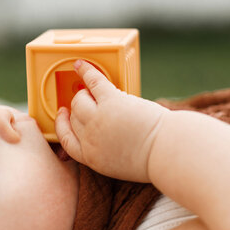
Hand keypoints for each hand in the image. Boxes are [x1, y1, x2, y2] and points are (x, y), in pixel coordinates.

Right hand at [54, 60, 168, 181]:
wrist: (167, 151)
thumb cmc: (155, 159)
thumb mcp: (122, 164)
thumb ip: (110, 151)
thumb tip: (111, 134)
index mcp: (92, 158)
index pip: (67, 141)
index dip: (62, 126)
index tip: (63, 117)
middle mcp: (90, 139)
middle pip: (73, 117)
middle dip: (77, 107)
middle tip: (84, 99)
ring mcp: (98, 118)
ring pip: (79, 100)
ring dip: (84, 93)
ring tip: (92, 90)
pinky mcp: (111, 101)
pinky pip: (93, 82)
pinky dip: (86, 71)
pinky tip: (81, 65)